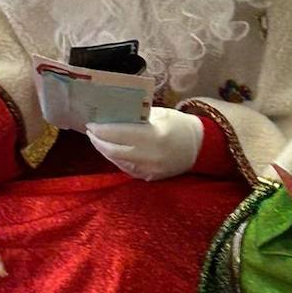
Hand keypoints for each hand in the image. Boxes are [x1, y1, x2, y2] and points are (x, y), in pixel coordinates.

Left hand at [87, 107, 202, 181]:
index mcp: (153, 136)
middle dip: (98, 141)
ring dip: (105, 150)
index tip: (90, 123)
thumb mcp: (160, 114)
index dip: (101, 129)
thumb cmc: (180, 125)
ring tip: (98, 139)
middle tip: (90, 131)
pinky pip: (127, 168)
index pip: (118, 133)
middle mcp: (150, 156)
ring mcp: (150, 170)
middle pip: (113, 150)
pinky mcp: (150, 178)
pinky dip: (116, 158)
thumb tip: (113, 115)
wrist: (201, 147)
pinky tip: (111, 150)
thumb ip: (137, 116)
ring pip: (117, 161)